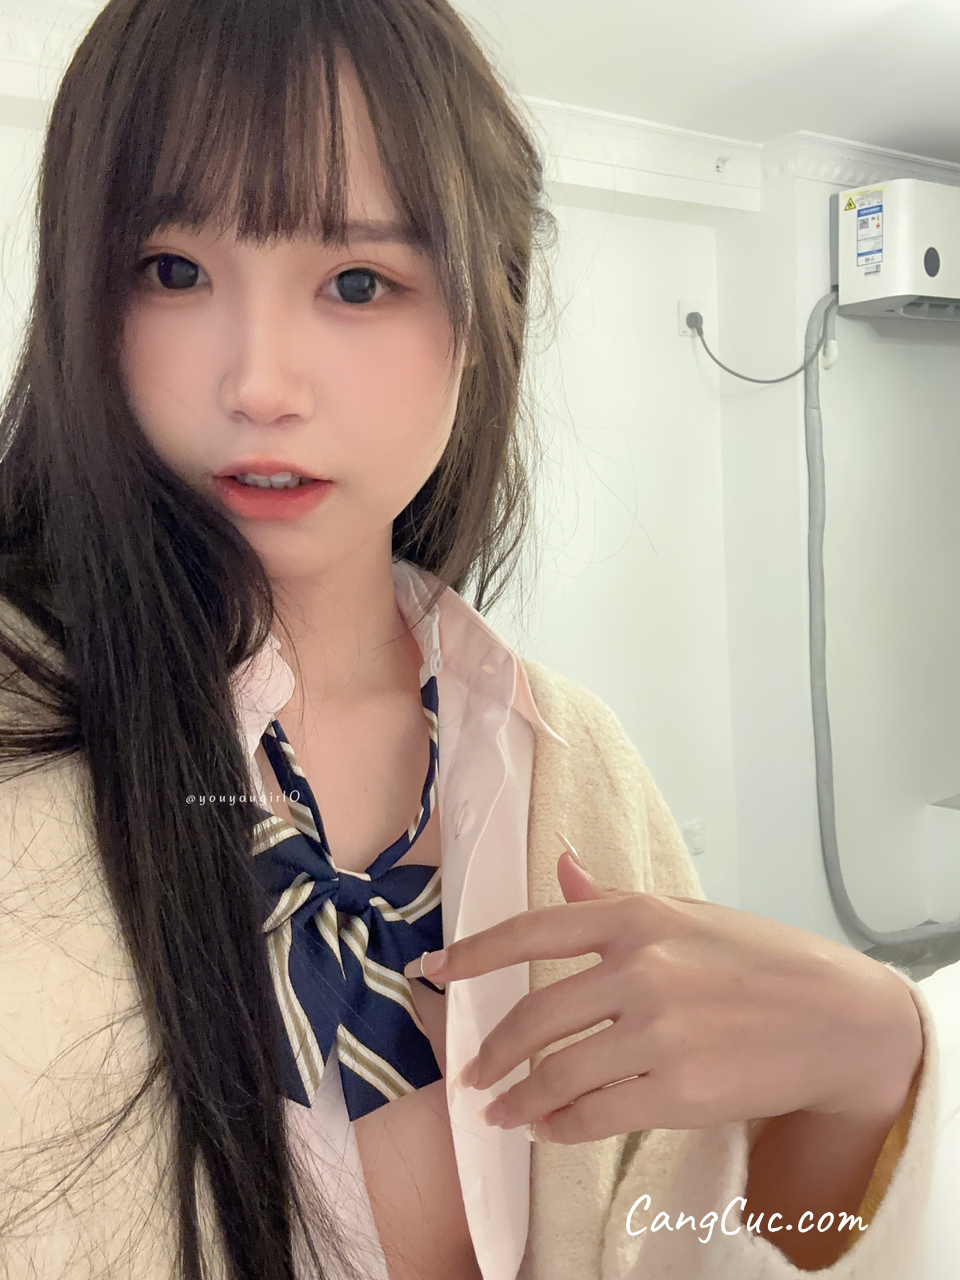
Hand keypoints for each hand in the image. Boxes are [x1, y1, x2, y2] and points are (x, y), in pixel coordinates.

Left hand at [406, 845, 922, 1143]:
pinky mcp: (679, 1090)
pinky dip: (560, 1128)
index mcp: (637, 918)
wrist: (837, 1018)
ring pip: (557, 1073)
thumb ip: (613, 900)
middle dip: (491, 1051)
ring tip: (501, 1111)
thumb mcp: (686, 914)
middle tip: (470, 1073)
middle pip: (534, 1015)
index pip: (533, 931)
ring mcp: (659, 1032)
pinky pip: (596, 1115)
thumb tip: (562, 866)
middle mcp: (641, 969)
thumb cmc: (760, 960)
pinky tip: (549, 1129)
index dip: (474, 952)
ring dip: (517, 1099)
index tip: (434, 971)